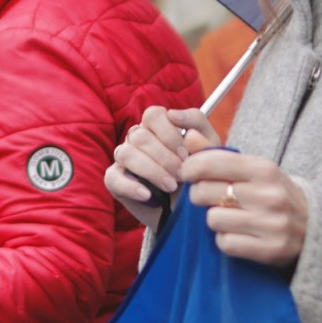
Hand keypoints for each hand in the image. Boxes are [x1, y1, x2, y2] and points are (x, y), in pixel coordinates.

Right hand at [107, 106, 222, 227]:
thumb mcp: (208, 149)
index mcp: (158, 126)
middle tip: (183, 175)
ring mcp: (124, 158)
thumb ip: (197, 126)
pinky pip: (113, 177)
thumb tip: (173, 114)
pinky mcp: (116, 180)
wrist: (192, 208)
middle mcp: (138, 138)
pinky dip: (130, 186)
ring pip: (126, 153)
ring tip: (170, 187)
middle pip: (140, 136)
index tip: (186, 155)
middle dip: (164, 158)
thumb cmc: (199, 174)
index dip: (169, 134)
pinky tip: (147, 195)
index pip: (153, 115)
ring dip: (151, 171)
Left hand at [179, 150, 305, 266]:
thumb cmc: (273, 193)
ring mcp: (272, 224)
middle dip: (199, 195)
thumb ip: (219, 154)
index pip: (209, 163)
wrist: (314, 225)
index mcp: (264, 169)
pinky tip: (237, 234)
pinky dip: (225, 240)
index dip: (189, 169)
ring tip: (228, 217)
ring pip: (213, 219)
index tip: (188, 174)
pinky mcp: (271, 249)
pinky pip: (226, 243)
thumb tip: (191, 135)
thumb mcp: (253, 169)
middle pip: (204, 192)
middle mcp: (270, 195)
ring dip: (214, 220)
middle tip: (208, 197)